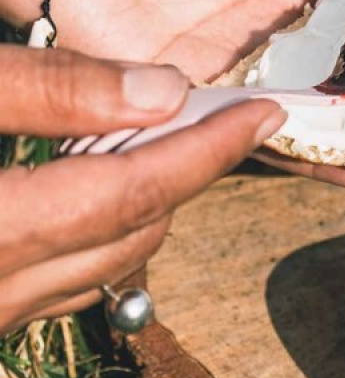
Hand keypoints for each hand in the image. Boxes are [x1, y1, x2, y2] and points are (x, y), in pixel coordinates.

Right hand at [0, 46, 285, 334]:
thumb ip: (45, 91)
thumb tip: (162, 92)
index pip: (134, 193)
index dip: (208, 150)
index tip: (266, 113)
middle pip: (132, 232)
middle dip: (189, 170)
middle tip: (226, 116)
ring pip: (107, 266)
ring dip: (150, 205)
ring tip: (170, 140)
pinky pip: (64, 285)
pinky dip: (103, 235)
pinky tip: (97, 190)